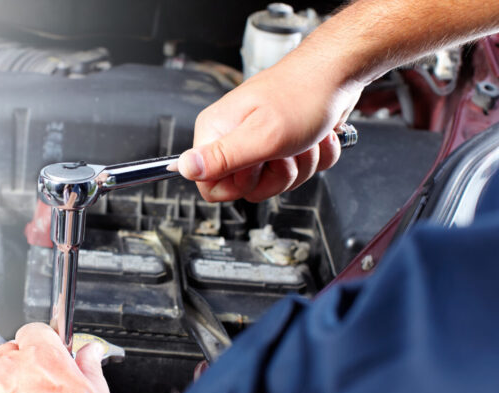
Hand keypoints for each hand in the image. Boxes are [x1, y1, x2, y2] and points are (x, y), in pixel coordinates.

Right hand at [173, 55, 363, 201]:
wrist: (338, 75)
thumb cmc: (302, 94)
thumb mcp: (261, 134)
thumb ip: (221, 157)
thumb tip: (183, 167)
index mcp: (217, 132)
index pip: (208, 184)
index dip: (237, 184)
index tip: (256, 164)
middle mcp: (233, 137)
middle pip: (245, 188)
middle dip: (277, 175)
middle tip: (285, 149)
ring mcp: (259, 142)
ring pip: (274, 181)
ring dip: (301, 165)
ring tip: (305, 139)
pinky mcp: (282, 145)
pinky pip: (297, 172)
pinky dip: (315, 158)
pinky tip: (317, 137)